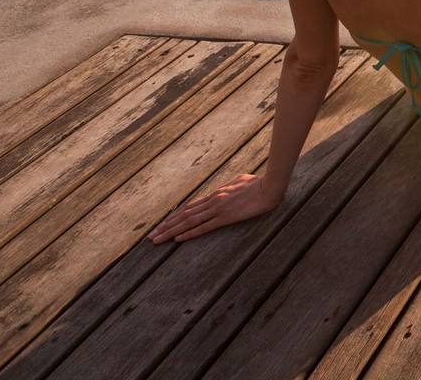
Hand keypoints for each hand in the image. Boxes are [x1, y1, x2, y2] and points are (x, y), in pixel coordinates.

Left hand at [148, 174, 279, 243]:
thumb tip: (229, 187)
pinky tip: (178, 239)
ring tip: (157, 239)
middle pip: (184, 215)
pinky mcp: (225, 217)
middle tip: (151, 236)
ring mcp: (217, 209)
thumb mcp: (240, 181)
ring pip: (188, 221)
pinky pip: (203, 227)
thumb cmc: (258, 183)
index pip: (190, 207)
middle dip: (166, 226)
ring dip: (171, 231)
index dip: (175, 217)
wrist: (269, 186)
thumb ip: (231, 186)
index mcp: (215, 193)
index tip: (163, 224)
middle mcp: (212, 201)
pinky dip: (189, 233)